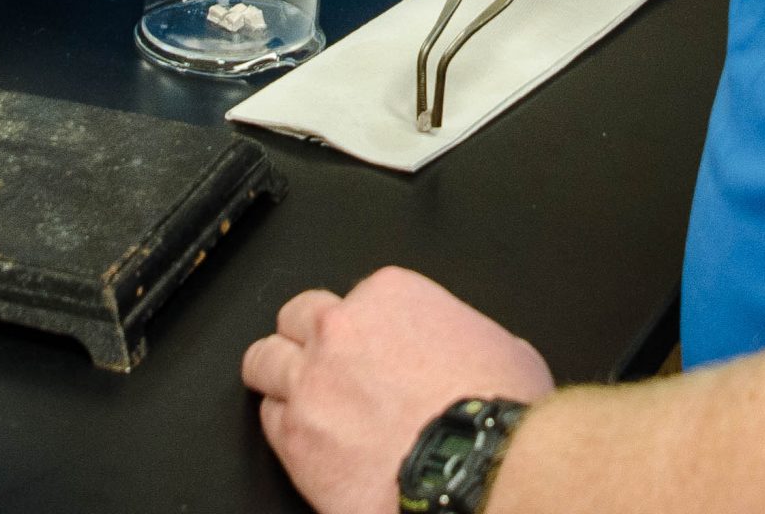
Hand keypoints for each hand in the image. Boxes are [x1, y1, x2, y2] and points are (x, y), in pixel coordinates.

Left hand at [242, 267, 555, 513]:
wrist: (480, 469)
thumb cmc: (497, 413)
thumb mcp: (501, 347)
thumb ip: (462, 336)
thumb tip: (465, 353)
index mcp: (390, 296)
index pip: (355, 297)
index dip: (363, 327)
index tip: (371, 348)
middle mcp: (341, 329)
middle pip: (295, 318)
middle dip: (305, 338)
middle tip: (321, 363)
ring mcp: (312, 381)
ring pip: (263, 360)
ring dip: (277, 375)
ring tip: (293, 394)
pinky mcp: (296, 437)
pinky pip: (268, 420)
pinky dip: (284, 427)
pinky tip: (306, 439)